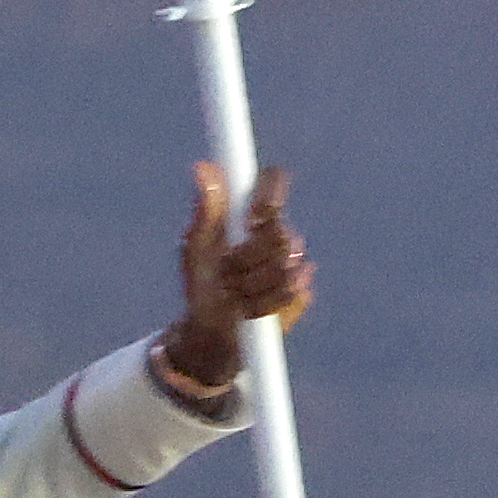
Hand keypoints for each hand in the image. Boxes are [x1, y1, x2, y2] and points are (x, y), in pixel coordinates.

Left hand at [163, 163, 304, 400]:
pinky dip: (265, 305)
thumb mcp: (196, 246)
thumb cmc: (202, 281)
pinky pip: (293, 292)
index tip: (252, 219)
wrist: (212, 331)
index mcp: (252, 213)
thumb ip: (205, 210)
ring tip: (234, 294)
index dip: (268, 198)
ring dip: (253, 285)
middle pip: (281, 232)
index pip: (273, 182)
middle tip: (227, 273)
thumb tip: (202, 167)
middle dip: (249, 258)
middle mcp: (277, 232)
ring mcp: (294, 262)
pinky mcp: (302, 291)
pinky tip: (250, 311)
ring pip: (287, 265)